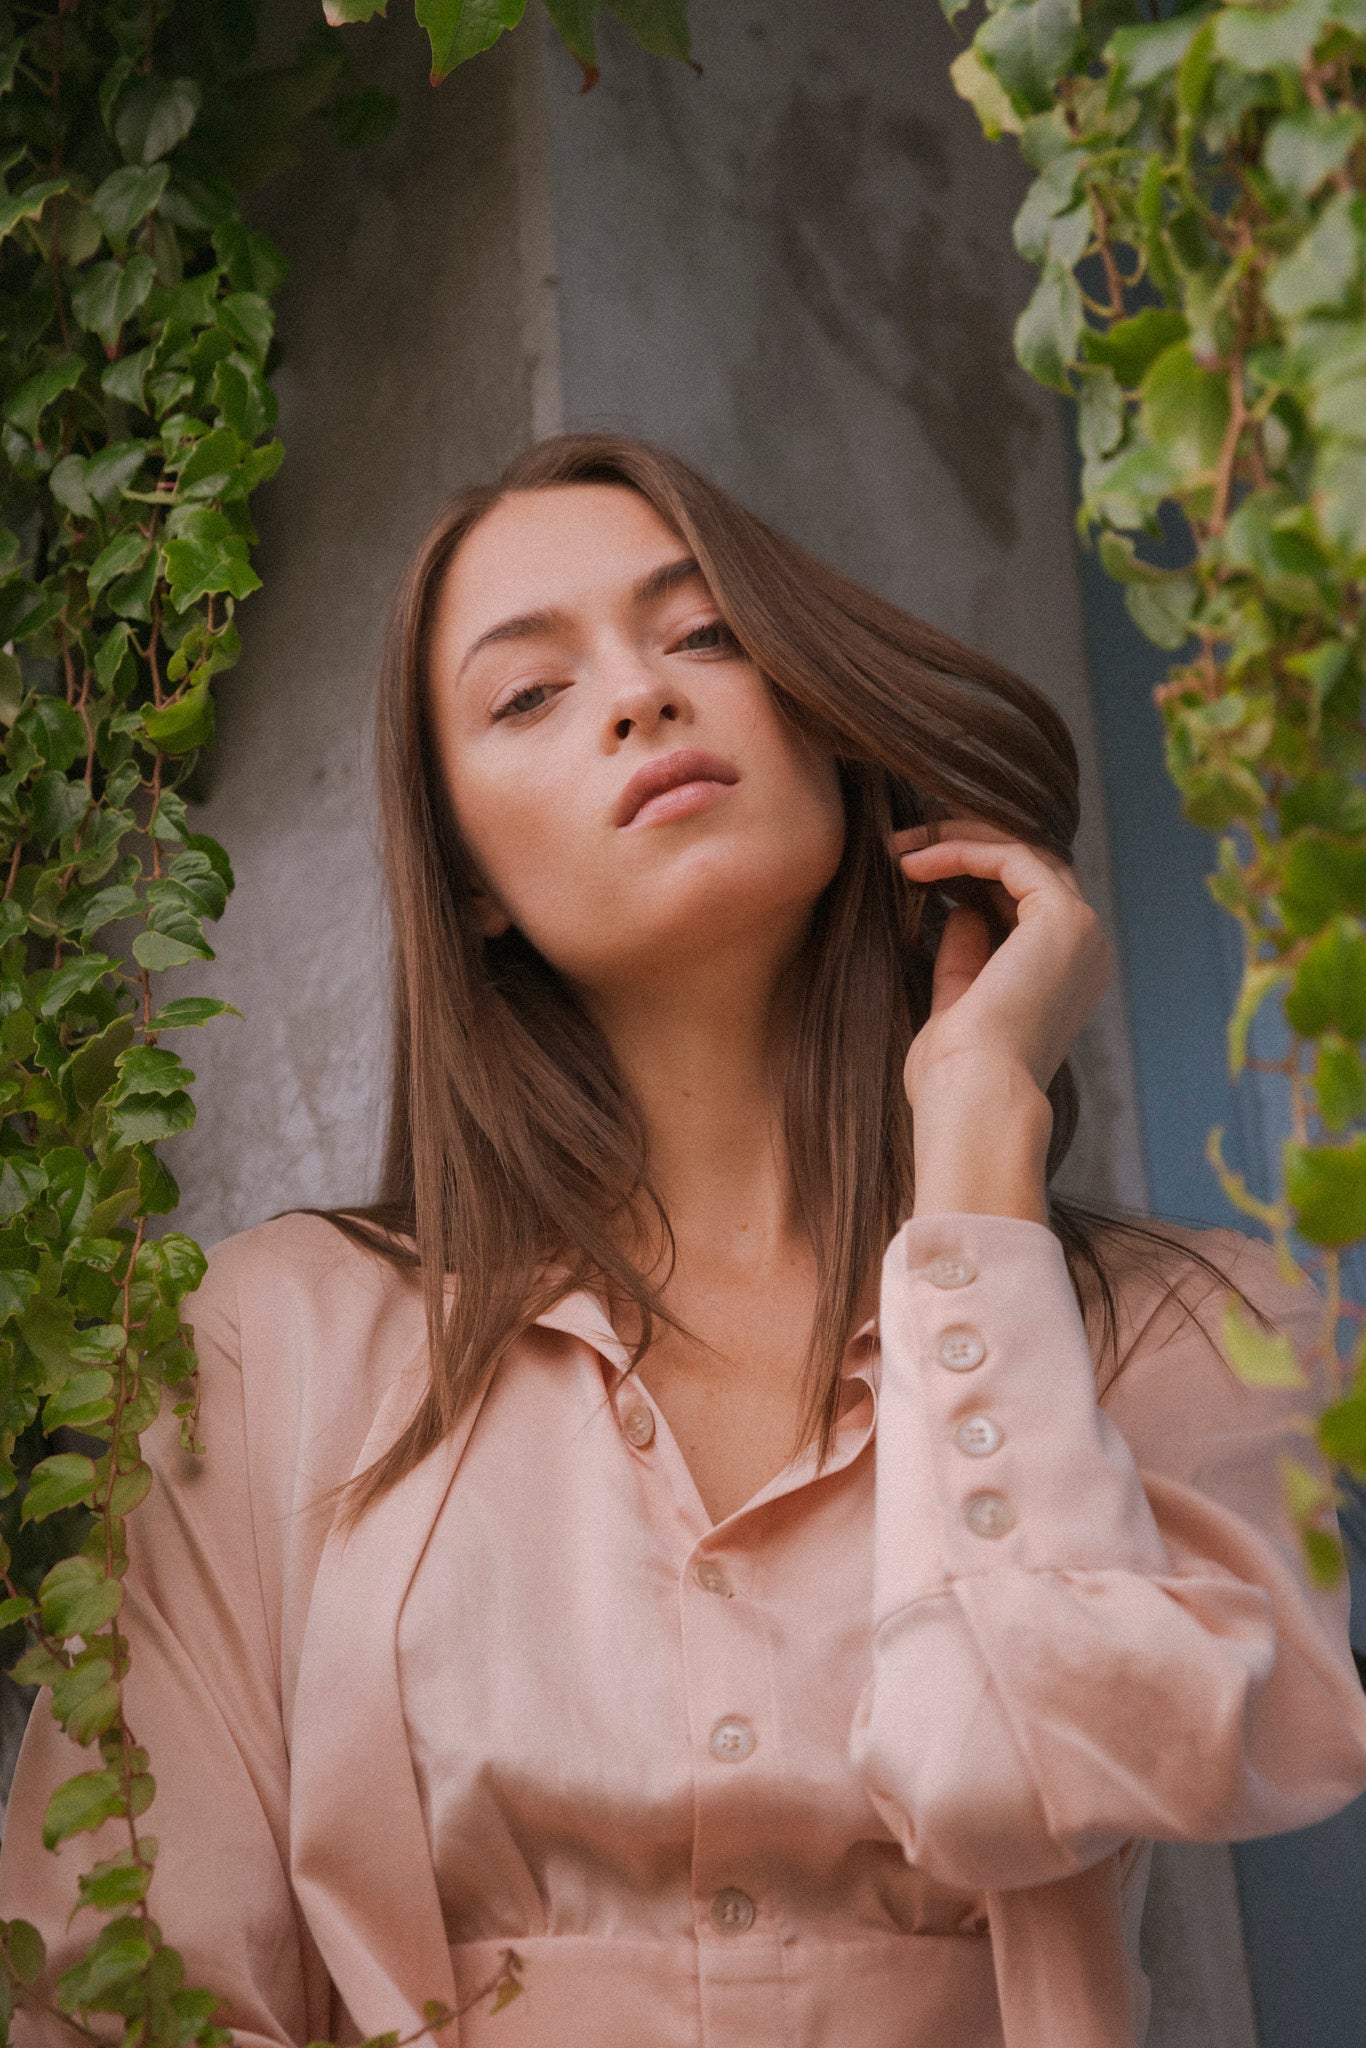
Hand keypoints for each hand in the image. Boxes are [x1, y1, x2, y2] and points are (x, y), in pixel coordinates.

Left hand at [893, 816, 1111, 1118]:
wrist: (973, 1096)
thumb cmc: (955, 1074)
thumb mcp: (958, 1004)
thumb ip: (966, 958)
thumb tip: (960, 913)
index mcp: (1067, 974)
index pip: (1023, 898)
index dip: (969, 875)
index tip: (912, 870)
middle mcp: (1086, 949)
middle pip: (1028, 867)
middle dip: (963, 846)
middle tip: (903, 843)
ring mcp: (1082, 930)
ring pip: (1024, 851)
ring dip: (959, 839)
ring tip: (902, 846)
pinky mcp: (1063, 916)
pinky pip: (1012, 855)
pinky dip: (962, 849)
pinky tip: (917, 862)